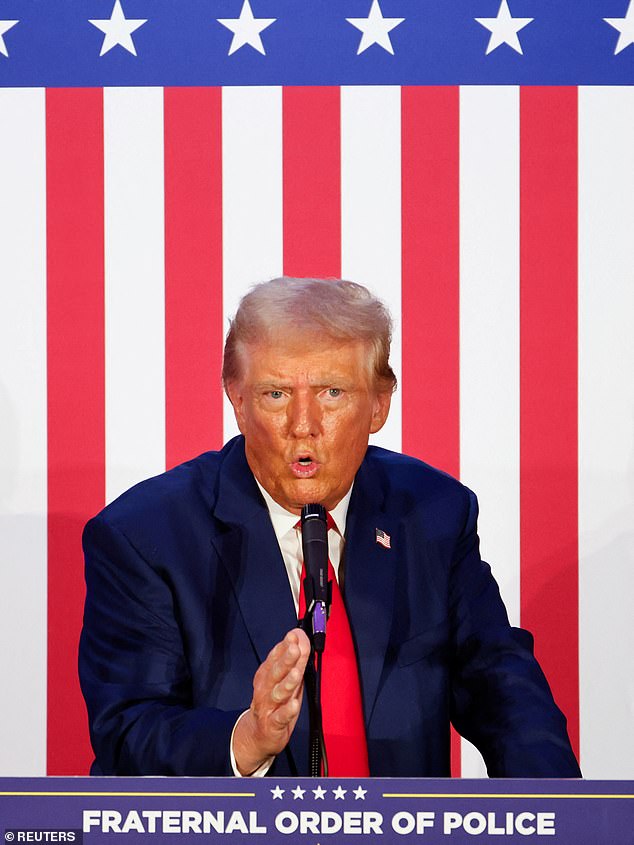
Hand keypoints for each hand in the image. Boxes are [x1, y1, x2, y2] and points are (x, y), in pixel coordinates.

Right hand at [233, 628, 310, 774]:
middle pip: (275, 672)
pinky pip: (279, 718)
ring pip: (278, 693)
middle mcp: (265, 688)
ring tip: (296, 673)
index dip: (284, 646)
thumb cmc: (275, 702)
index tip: (294, 635)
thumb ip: (295, 658)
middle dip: (285, 660)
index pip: (275, 657)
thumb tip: (301, 636)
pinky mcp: (272, 725)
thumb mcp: (286, 678)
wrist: (258, 734)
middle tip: (295, 648)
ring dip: (287, 683)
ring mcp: (268, 706)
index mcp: (267, 674)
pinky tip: (294, 705)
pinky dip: (286, 711)